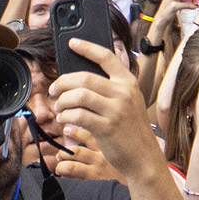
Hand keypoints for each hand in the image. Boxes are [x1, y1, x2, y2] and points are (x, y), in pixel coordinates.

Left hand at [47, 43, 160, 182]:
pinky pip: (78, 116)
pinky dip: (66, 117)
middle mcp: (123, 93)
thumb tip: (82, 79)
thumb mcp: (130, 102)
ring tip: (60, 108)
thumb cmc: (132, 130)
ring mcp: (116, 110)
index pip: (106, 57)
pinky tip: (65, 120)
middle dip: (63, 82)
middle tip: (54, 90)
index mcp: (128, 83)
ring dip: (62, 101)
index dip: (87, 47)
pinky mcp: (106, 127)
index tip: (72, 43)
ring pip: (79, 96)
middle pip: (84, 78)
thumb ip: (113, 88)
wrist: (143, 156)